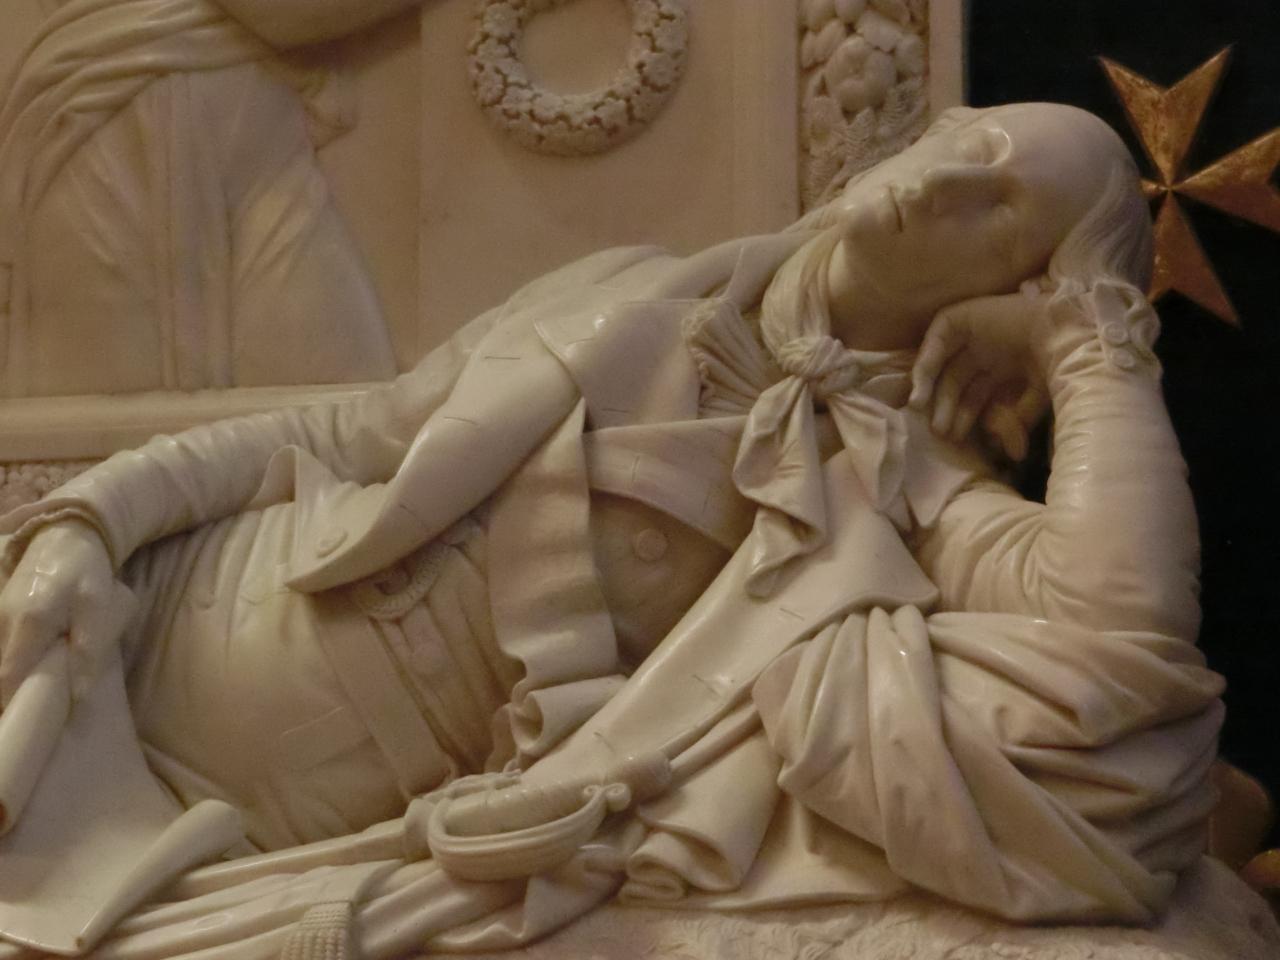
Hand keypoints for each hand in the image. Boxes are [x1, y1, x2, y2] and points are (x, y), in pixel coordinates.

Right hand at [0, 520, 134, 704]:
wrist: (65, 536)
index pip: (7, 676)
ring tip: (19, 703)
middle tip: (21, 718)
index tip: (16, 724)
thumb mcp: (97, 608)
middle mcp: (2, 621)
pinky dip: (7, 664)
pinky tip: (19, 676)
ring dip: (5, 680)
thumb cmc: (86, 573)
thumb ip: (89, 650)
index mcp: (29, 622)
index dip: (8, 703)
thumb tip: (78, 694)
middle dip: (5, 695)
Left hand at [908, 289, 1049, 459]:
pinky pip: (937, 339)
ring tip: (921, 409)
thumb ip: (1018, 420)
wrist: (1064, 328)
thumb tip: (1007, 451)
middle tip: (940, 432)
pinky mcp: (962, 316)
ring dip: (929, 388)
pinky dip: (926, 360)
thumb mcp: (1038, 397)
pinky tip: (922, 384)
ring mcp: (974, 333)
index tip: (956, 439)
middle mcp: (986, 351)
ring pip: (942, 364)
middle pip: (955, 384)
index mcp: (1004, 369)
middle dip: (946, 408)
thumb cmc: (1058, 362)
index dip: (963, 418)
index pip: (974, 397)